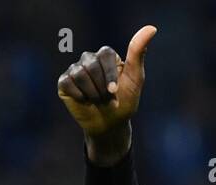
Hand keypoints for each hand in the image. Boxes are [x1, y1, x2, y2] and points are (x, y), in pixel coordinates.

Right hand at [57, 25, 156, 141]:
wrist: (111, 125)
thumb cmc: (125, 102)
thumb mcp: (135, 79)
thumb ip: (138, 53)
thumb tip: (151, 28)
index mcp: (106, 56)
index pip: (105, 55)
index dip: (109, 75)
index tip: (114, 92)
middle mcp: (89, 59)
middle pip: (91, 65)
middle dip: (102, 88)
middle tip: (108, 99)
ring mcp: (75, 70)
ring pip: (80, 74)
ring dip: (92, 94)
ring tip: (98, 101)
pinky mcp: (65, 82)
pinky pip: (68, 83)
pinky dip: (80, 96)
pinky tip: (85, 101)